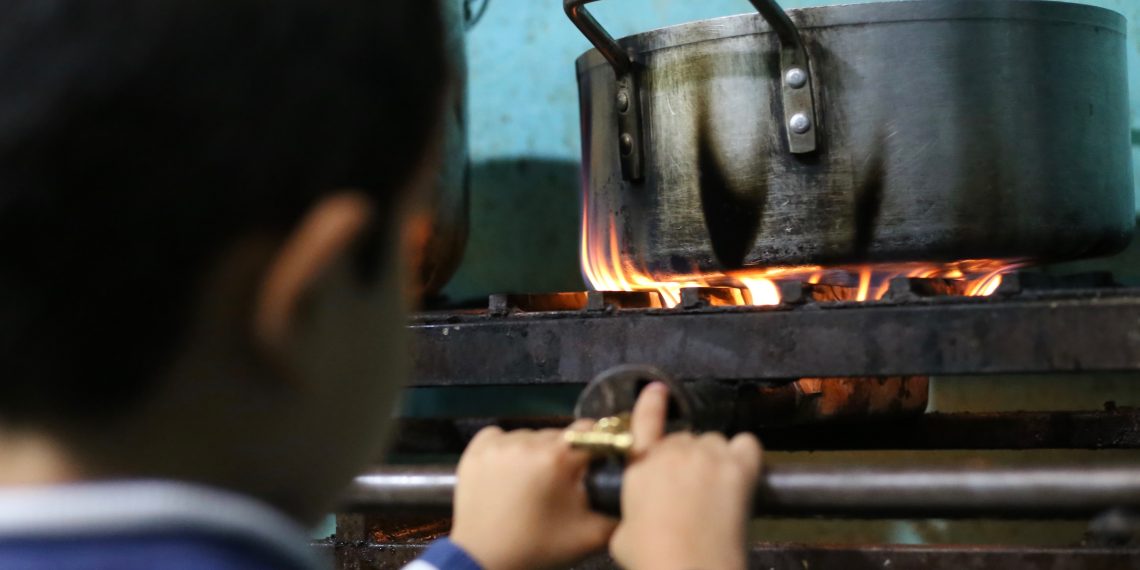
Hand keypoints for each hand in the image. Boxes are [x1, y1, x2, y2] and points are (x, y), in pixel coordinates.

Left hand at [449, 424, 615, 569]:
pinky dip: (508, 450)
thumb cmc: (537, 548)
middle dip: (565, 455)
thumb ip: (618, 511)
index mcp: (558, 458)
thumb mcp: (589, 536)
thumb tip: (632, 490)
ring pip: (531, 436)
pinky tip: (509, 473)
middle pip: (561, 435)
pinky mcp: (477, 449)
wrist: (484, 560)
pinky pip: (501, 437)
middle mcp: (528, 443)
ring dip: (536, 453)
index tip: (594, 462)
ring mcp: (499, 444)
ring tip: (532, 483)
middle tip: (561, 483)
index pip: (592, 432)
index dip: (597, 446)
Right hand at [609, 383, 762, 569]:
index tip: (657, 390)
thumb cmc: (653, 557)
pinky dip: (745, 455)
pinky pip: (746, 445)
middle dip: (687, 458)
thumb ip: (631, 511)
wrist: (689, 568)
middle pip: (684, 438)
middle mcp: (673, 451)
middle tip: (692, 489)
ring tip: (716, 488)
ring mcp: (707, 456)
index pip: (645, 420)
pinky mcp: (738, 467)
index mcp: (640, 464)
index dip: (651, 402)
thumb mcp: (622, 533)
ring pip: (714, 441)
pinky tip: (742, 472)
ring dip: (714, 457)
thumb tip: (637, 517)